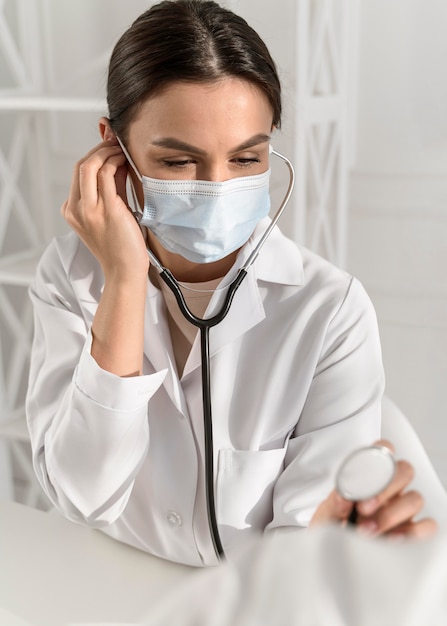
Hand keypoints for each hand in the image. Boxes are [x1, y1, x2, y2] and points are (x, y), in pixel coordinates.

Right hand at [61, 139, 148, 280]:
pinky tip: (125, 161)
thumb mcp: (110, 212)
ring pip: (91, 166)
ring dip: (108, 152)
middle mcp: (76, 209)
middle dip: (99, 149)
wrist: (125, 271)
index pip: (78, 174)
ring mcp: (89, 209)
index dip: (94, 156)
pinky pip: (107, 175)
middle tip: (115, 143)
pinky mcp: (107, 209)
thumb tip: (117, 162)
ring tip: (121, 150)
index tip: (108, 147)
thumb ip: (111, 189)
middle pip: (81, 166)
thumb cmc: (121, 246)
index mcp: (72, 210)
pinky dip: (115, 162)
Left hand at [310, 440, 437, 539]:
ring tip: (367, 529)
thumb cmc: (334, 528)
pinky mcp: (411, 532)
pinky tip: (389, 539)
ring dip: (391, 514)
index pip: (383, 451)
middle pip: (404, 471)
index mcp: (369, 476)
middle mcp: (390, 489)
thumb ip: (335, 503)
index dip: (381, 453)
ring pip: (415, 499)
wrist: (334, 555)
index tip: (367, 468)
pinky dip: (411, 533)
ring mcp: (402, 509)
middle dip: (384, 488)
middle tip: (363, 506)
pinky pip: (426, 527)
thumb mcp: (326, 514)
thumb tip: (343, 496)